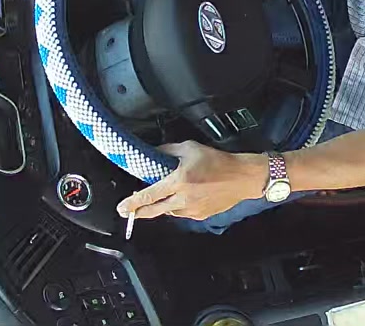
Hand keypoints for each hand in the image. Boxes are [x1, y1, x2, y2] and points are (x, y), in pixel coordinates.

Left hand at [117, 142, 267, 220]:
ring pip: (169, 211)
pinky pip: (182, 212)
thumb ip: (168, 151)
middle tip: (129, 212)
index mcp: (179, 181)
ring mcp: (192, 210)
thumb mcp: (190, 148)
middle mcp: (183, 199)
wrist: (242, 178)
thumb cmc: (218, 161)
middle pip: (154, 211)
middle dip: (139, 212)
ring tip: (166, 194)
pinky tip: (184, 196)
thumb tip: (153, 153)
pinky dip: (178, 206)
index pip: (149, 195)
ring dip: (163, 205)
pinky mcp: (201, 216)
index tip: (122, 208)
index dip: (133, 203)